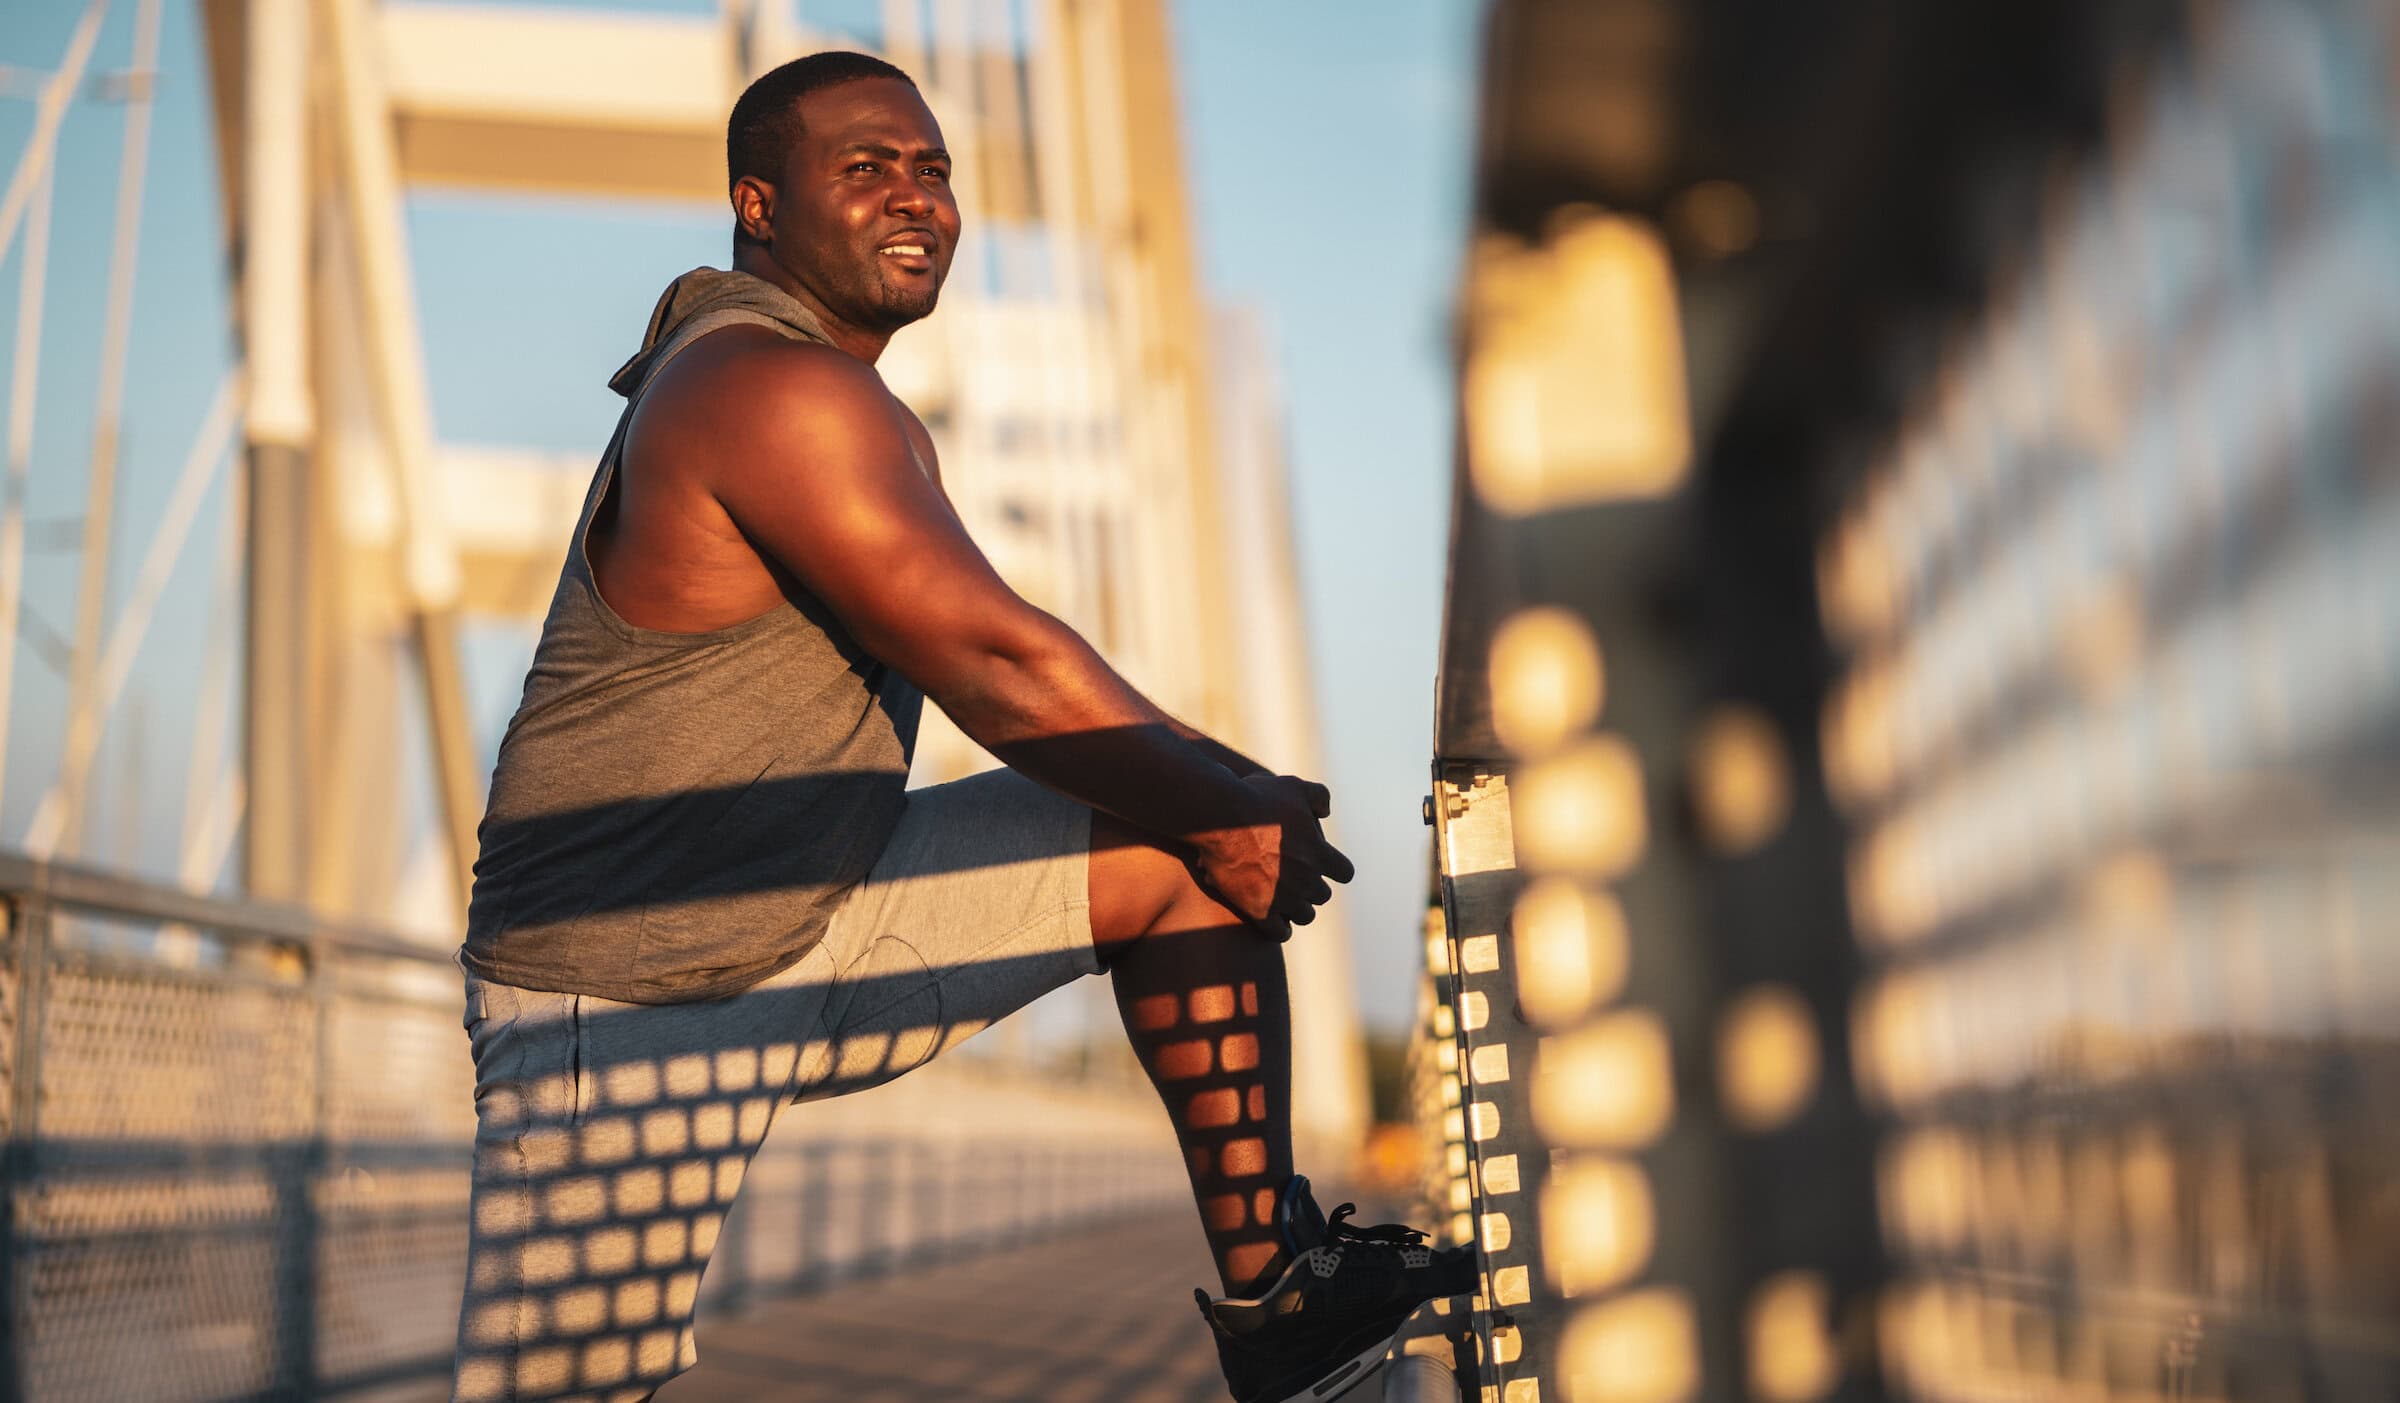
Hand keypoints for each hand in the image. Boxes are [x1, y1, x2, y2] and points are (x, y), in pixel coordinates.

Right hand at [1190, 774, 1355, 940]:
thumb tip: (1325, 812)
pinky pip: (1279, 933)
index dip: (1336, 868)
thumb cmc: (1257, 799)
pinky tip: (1273, 920)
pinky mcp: (1259, 911)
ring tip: (1286, 899)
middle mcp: (1306, 880)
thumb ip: (1318, 796)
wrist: (1220, 819)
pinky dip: (1279, 929)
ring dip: (1298, 908)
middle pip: (1322, 895)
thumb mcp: (1294, 786)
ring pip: (1304, 915)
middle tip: (1297, 878)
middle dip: (1312, 887)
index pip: (1345, 872)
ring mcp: (1283, 899)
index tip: (1325, 865)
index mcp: (1319, 854)